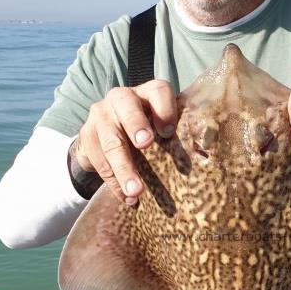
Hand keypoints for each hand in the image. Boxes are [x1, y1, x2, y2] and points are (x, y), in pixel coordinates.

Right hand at [72, 80, 176, 203]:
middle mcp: (121, 98)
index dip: (165, 109)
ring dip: (124, 168)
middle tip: (145, 145)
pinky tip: (126, 198)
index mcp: (147, 93)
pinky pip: (99, 162)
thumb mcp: (161, 126)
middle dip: (136, 126)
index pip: (158, 91)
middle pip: (127, 107)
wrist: (105, 133)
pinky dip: (114, 183)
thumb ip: (179, 134)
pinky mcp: (87, 136)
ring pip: (111, 141)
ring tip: (136, 192)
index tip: (169, 132)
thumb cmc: (147, 130)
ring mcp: (101, 115)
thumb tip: (203, 155)